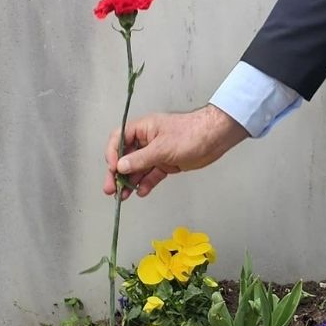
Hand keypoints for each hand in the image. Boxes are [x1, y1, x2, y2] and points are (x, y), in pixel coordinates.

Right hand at [108, 102, 250, 197]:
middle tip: (110, 189)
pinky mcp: (166, 163)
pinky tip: (141, 192)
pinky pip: (152, 175)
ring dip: (130, 182)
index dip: (112, 154)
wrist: (215, 138)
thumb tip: (119, 167)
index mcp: (143, 129)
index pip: (118, 139)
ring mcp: (156, 153)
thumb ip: (139, 159)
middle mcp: (147, 140)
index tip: (112, 169)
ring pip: (138, 168)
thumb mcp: (162, 148)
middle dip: (117, 173)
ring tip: (122, 196)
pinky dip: (146, 183)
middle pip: (125, 157)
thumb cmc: (190, 135)